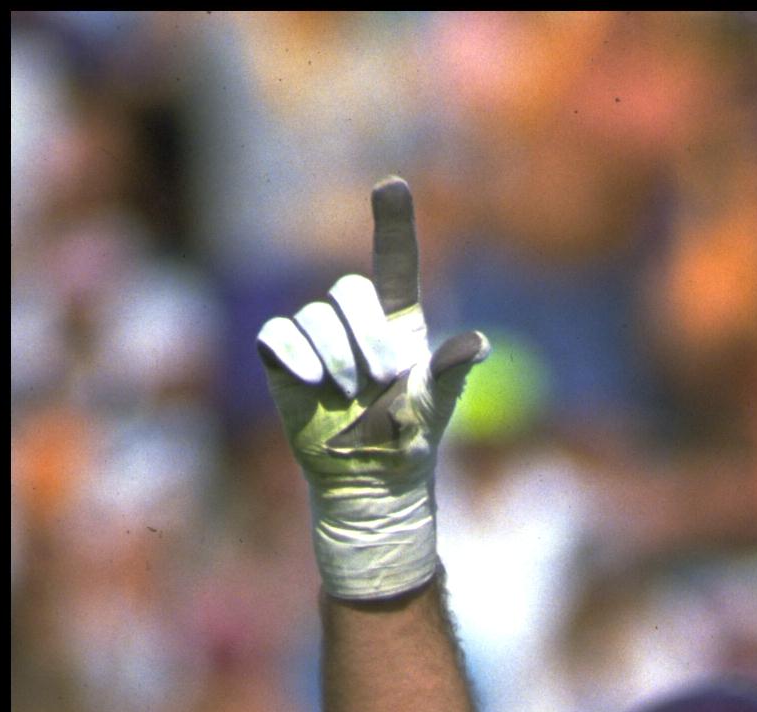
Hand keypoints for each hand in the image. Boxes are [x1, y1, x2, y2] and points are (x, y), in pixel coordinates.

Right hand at [257, 178, 486, 600]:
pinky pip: (277, 334)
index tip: (392, 187)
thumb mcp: (433, 407)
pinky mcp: (284, 355)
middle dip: (366, 333)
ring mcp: (318, 335)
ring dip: (336, 357)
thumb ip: (449, 373)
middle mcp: (355, 319)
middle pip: (349, 289)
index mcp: (397, 319)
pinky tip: (312, 382)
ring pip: (314, 316)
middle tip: (384, 379)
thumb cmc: (408, 439)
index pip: (394, 260)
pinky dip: (293, 354)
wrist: (371, 479)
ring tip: (351, 397)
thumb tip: (478, 344)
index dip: (392, 223)